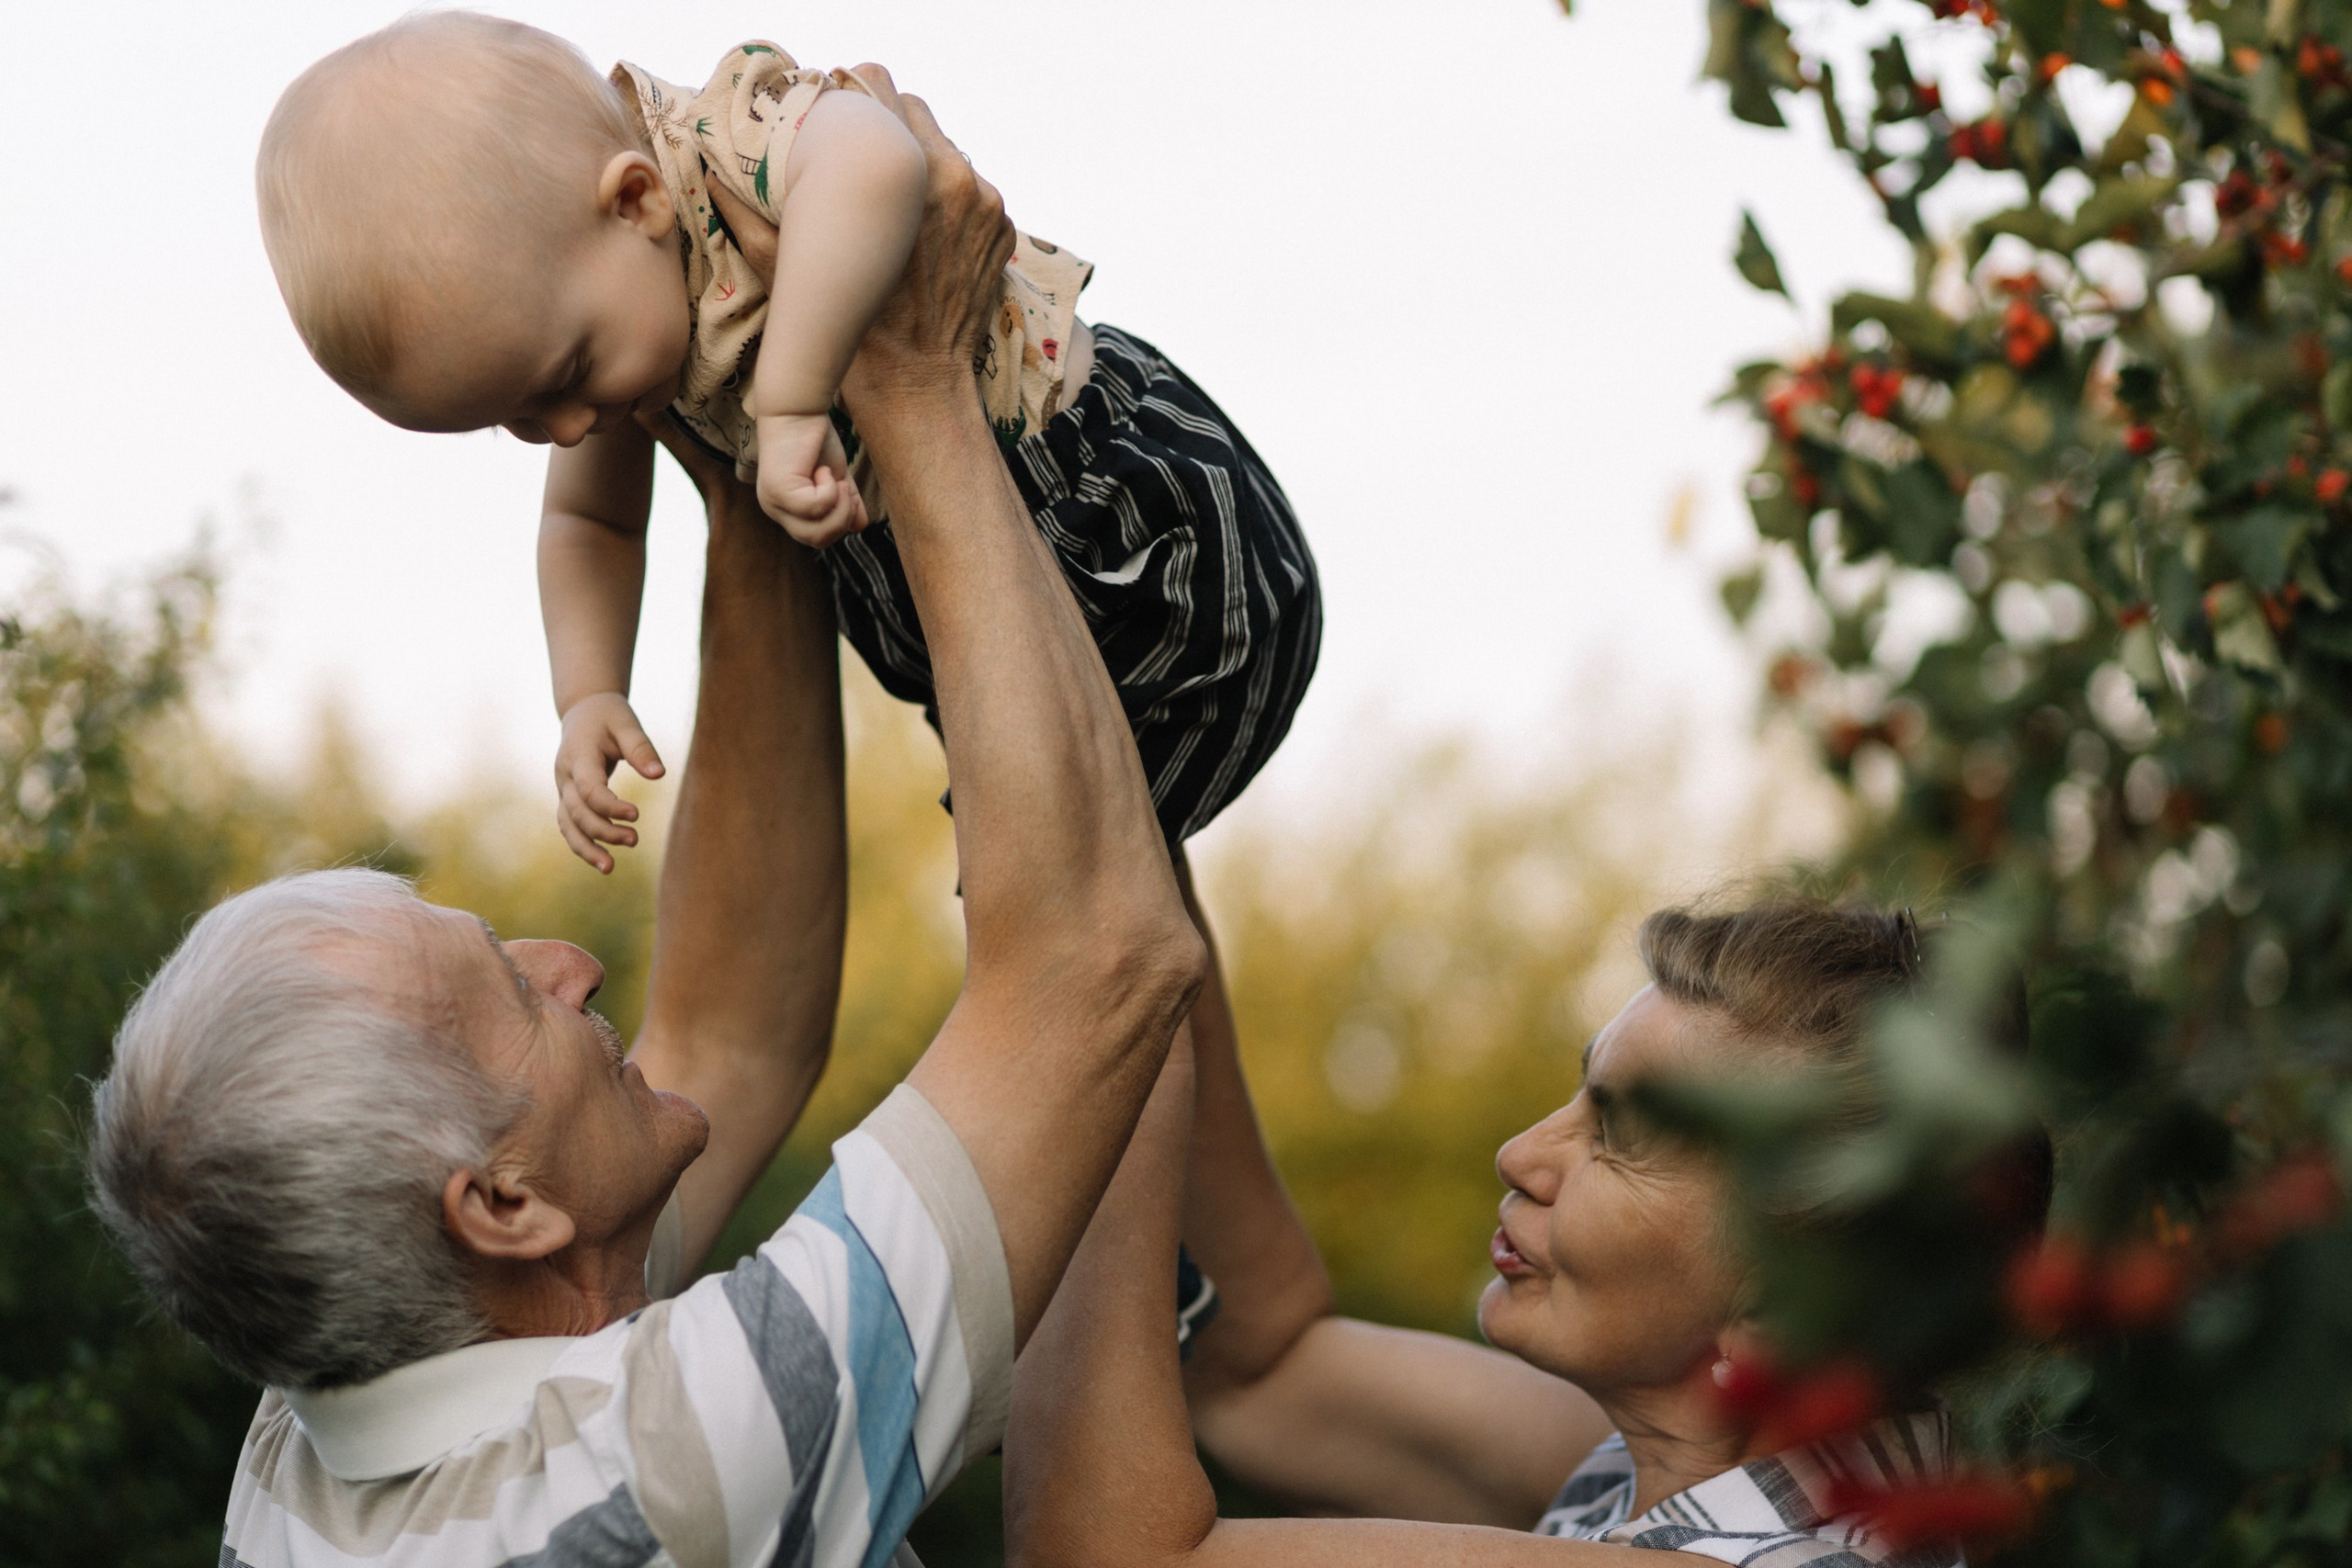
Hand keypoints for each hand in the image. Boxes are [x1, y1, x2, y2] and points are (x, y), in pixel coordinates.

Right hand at [554, 690, 665, 873]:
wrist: (584, 711)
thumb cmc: (609, 716)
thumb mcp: (627, 723)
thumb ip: (641, 748)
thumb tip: (659, 775)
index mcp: (577, 756)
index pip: (589, 789)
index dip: (610, 806)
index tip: (636, 815)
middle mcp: (564, 776)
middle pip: (577, 812)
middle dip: (603, 830)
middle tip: (635, 840)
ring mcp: (563, 789)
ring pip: (567, 825)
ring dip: (586, 848)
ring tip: (610, 868)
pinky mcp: (568, 798)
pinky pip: (570, 826)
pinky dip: (583, 844)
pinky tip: (603, 861)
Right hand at [706, 68, 1009, 419]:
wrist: (922, 389)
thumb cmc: (858, 337)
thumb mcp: (793, 275)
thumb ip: (752, 219)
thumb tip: (715, 175)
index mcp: (904, 172)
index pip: (877, 84)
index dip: (850, 95)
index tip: (832, 118)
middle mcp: (954, 177)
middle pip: (915, 110)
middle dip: (885, 125)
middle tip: (856, 154)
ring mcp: (987, 203)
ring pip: (945, 149)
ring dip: (917, 162)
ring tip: (888, 197)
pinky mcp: (1002, 228)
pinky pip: (972, 189)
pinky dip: (946, 199)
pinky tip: (920, 230)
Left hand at [754, 410, 867, 545]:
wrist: (798, 409)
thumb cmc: (815, 438)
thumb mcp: (836, 476)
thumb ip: (846, 502)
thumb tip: (860, 526)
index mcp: (787, 510)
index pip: (818, 538)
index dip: (841, 521)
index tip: (847, 490)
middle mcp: (775, 510)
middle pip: (817, 540)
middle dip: (842, 519)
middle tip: (846, 488)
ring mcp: (774, 503)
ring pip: (816, 532)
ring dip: (838, 507)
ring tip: (837, 480)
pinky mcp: (778, 491)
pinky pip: (814, 509)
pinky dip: (829, 491)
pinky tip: (822, 470)